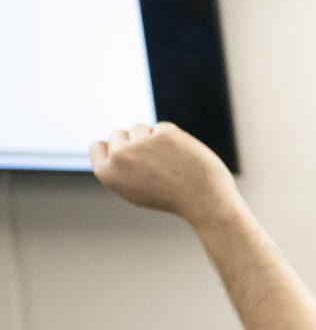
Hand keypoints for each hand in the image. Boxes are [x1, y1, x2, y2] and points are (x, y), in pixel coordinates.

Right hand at [90, 123, 240, 225]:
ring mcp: (141, 143)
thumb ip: (120, 169)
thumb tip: (113, 146)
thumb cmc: (171, 198)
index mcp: (107, 173)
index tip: (131, 159)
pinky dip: (174, 139)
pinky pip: (163, 128)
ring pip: (140, 128)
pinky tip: (182, 157)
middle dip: (134, 143)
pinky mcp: (163, 134)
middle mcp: (119, 157)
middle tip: (155, 164)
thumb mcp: (134, 189)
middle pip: (118, 134)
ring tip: (168, 162)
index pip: (97, 146)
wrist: (204, 201)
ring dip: (153, 139)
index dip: (114, 149)